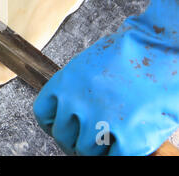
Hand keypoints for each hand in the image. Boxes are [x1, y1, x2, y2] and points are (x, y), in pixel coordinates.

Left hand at [34, 0, 178, 155]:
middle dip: (75, 138)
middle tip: (90, 136)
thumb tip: (71, 112)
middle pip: (63, 136)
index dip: (53, 124)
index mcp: (64, 83)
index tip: (64, 127)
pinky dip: (120, 152)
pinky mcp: (128, 137)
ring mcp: (100, 121)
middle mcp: (77, 103)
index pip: (43, 115)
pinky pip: (114, 157)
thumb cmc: (129, 51)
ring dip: (98, 146)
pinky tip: (128, 138)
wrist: (161, 47)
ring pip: (86, 150)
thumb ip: (74, 89)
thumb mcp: (87, 65)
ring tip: (112, 134)